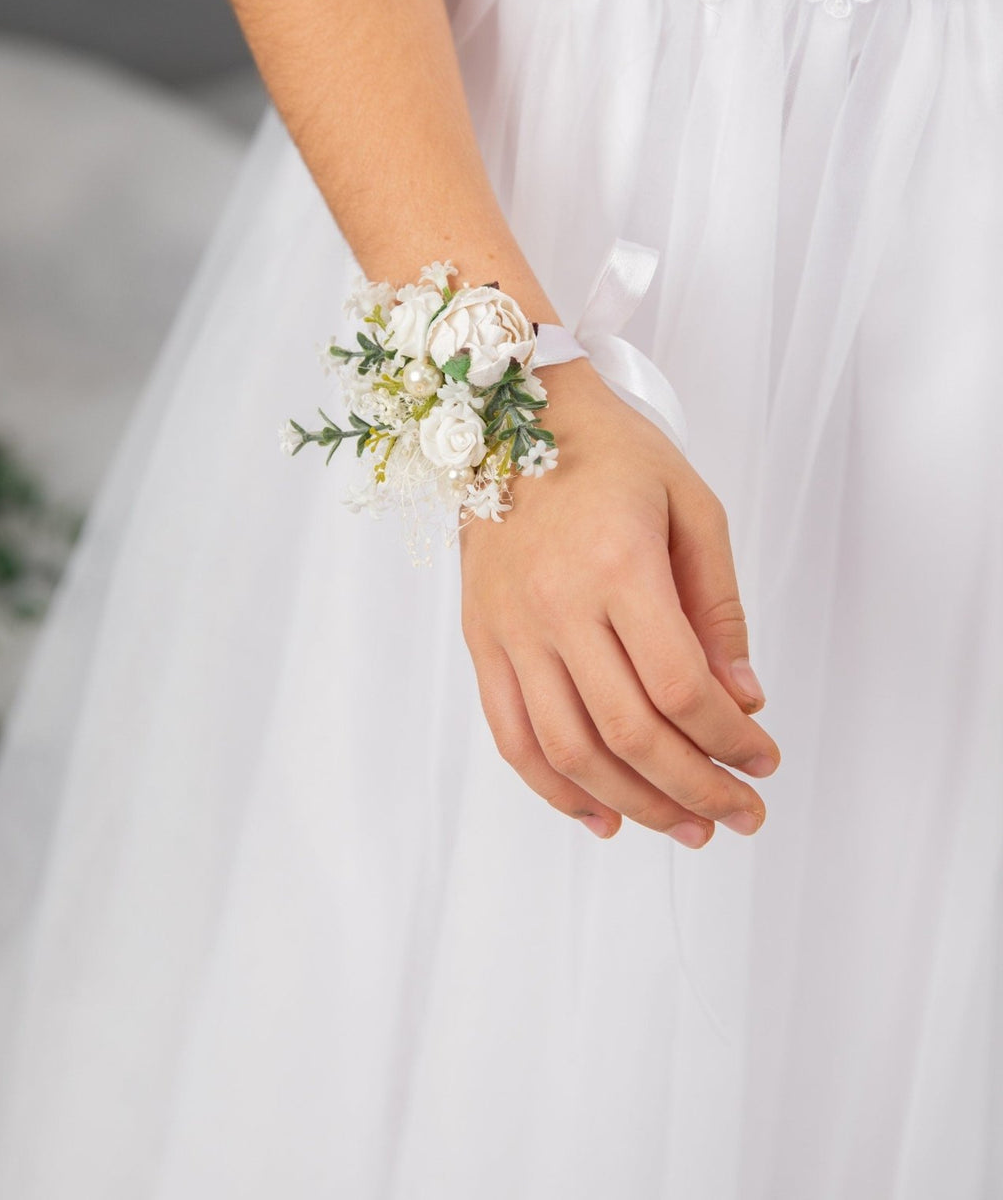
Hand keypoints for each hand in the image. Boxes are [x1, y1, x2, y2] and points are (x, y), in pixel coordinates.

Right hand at [459, 358, 779, 845]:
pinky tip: (601, 815)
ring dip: (633, 804)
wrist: (513, 418)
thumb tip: (742, 699)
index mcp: (618, 565)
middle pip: (629, 732)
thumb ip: (719, 605)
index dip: (728, 740)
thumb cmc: (611, 454)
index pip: (679, 687)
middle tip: (739, 813)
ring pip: (569, 749)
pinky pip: (511, 736)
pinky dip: (555, 789)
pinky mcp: (481, 639)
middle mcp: (557, 605)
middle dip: (695, 788)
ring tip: (683, 826)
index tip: (763, 758)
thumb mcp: (692, 507)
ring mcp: (511, 627)